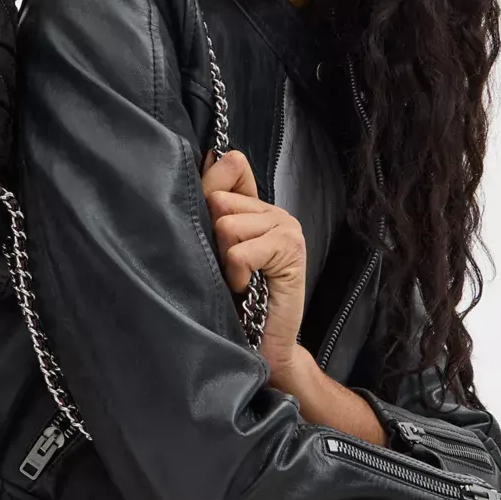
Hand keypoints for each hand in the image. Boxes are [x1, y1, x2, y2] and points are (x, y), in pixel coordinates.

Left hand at [201, 146, 306, 379]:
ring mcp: (286, 226)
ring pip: (227, 225)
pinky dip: (236, 274)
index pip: (228, 167)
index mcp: (255, 207)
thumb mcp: (215, 248)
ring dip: (224, 260)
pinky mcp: (291, 248)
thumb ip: (213, 202)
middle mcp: (273, 210)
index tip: (212, 237)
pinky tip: (247, 287)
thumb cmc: (235, 301)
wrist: (262, 345)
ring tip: (237, 279)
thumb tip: (216, 155)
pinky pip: (240, 251)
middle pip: (219, 199)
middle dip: (213, 238)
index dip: (209, 198)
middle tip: (228, 267)